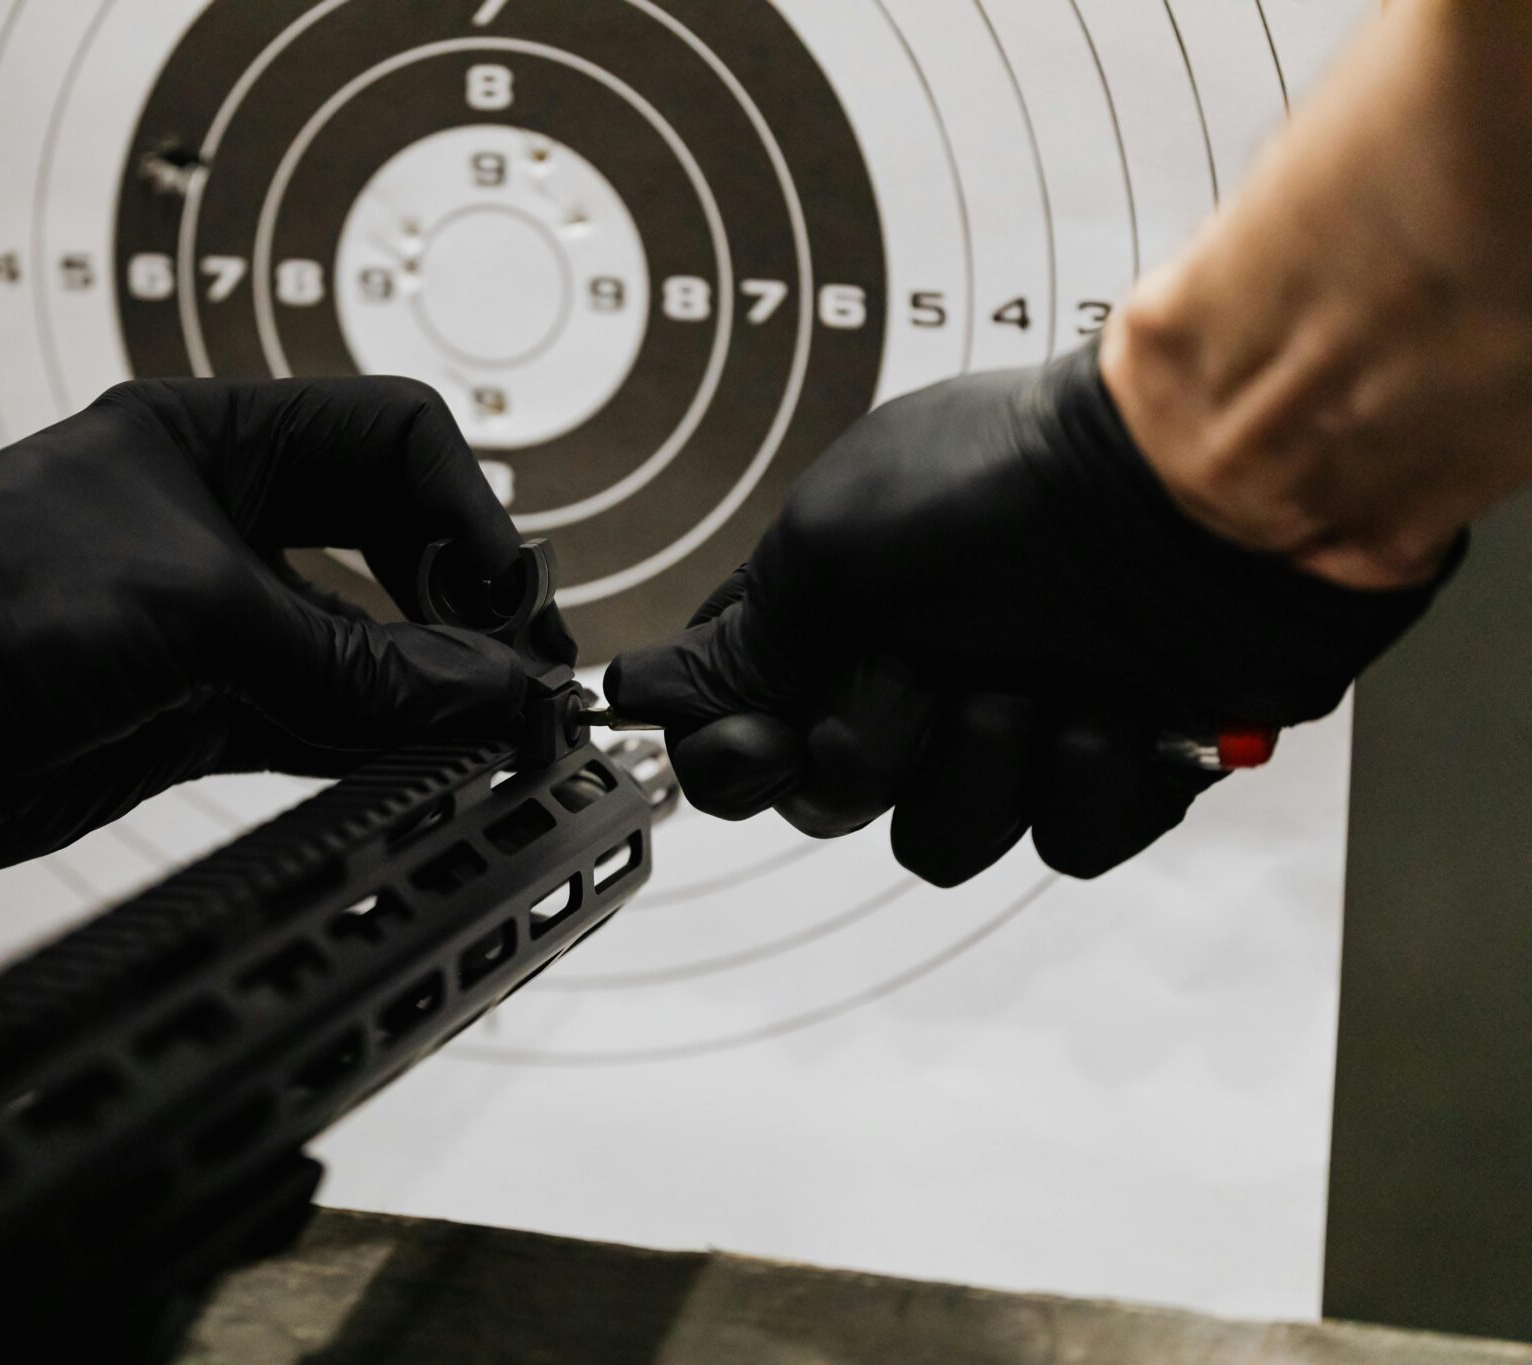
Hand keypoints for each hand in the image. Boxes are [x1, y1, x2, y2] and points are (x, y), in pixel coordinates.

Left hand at [0, 376, 568, 905]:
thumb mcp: (196, 613)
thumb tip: (487, 686)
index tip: (507, 602)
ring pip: (363, 646)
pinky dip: (379, 745)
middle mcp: (220, 523)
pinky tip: (430, 765)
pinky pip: (320, 721)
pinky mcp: (193, 713)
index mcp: (216, 441)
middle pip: (391, 545)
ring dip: (428, 688)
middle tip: (524, 675)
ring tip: (496, 734)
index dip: (467, 515)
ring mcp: (210, 624)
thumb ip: (357, 656)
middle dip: (463, 605)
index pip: (394, 441)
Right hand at [605, 342, 1454, 885]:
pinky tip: (1120, 700)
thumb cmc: (1014, 480)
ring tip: (1043, 672)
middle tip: (925, 665)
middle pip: (836, 802)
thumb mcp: (830, 542)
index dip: (741, 760)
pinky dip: (1090, 774)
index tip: (769, 738)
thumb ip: (742, 642)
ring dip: (990, 760)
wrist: (1203, 487)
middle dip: (878, 743)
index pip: (739, 736)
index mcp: (837, 624)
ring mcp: (1013, 731)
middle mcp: (915, 681)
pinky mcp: (1113, 772)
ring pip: (948, 843)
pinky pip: (1067, 846)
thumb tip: (647, 693)